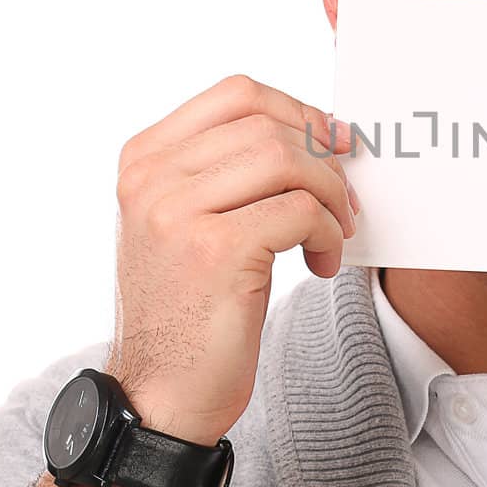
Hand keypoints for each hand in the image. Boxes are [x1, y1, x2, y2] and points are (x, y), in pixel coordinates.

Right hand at [105, 74, 356, 446]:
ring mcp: (178, 211)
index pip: (237, 94)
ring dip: (328, 197)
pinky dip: (326, 233)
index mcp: (144, 159)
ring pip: (287, 160)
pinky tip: (320, 263)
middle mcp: (151, 177)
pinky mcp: (215, 249)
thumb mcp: (191, 221)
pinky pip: (299, 210)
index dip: (299, 111)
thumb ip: (231, 170)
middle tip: (342, 203)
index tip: (333, 145)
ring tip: (332, 235)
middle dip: (322, 159)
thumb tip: (320, 130)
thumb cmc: (191, 307)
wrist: (161, 393)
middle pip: (268, 123)